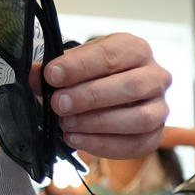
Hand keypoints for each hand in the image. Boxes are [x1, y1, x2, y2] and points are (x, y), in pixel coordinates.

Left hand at [38, 34, 171, 158]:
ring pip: (140, 118)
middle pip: (132, 86)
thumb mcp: (72, 65)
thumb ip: (52, 70)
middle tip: (59, 104)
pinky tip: (76, 139)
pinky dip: (103, 145)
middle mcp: (157, 76)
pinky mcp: (156, 135)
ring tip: (67, 124)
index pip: (112, 55)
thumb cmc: (91, 76)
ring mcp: (161, 108)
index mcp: (136, 49)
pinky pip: (137, 144)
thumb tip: (32, 77)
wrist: (109, 96)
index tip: (52, 75)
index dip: (80, 66)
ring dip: (99, 123)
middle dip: (91, 97)